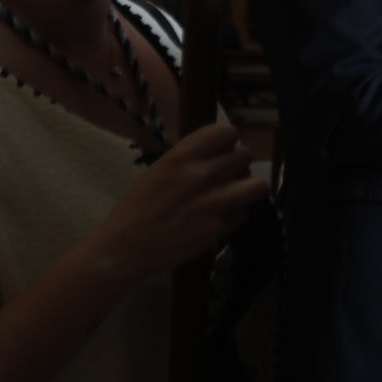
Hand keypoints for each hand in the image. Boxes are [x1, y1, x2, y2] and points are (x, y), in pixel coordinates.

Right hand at [82, 123, 269, 289]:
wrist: (124, 248)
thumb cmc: (137, 208)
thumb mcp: (159, 170)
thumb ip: (190, 159)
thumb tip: (218, 152)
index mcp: (182, 156)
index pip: (226, 132)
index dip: (227, 143)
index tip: (221, 153)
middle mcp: (201, 174)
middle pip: (245, 156)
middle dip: (237, 166)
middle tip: (225, 177)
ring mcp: (213, 202)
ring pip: (258, 185)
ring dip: (247, 189)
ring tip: (231, 196)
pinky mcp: (219, 227)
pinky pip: (245, 213)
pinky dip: (236, 215)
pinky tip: (218, 219)